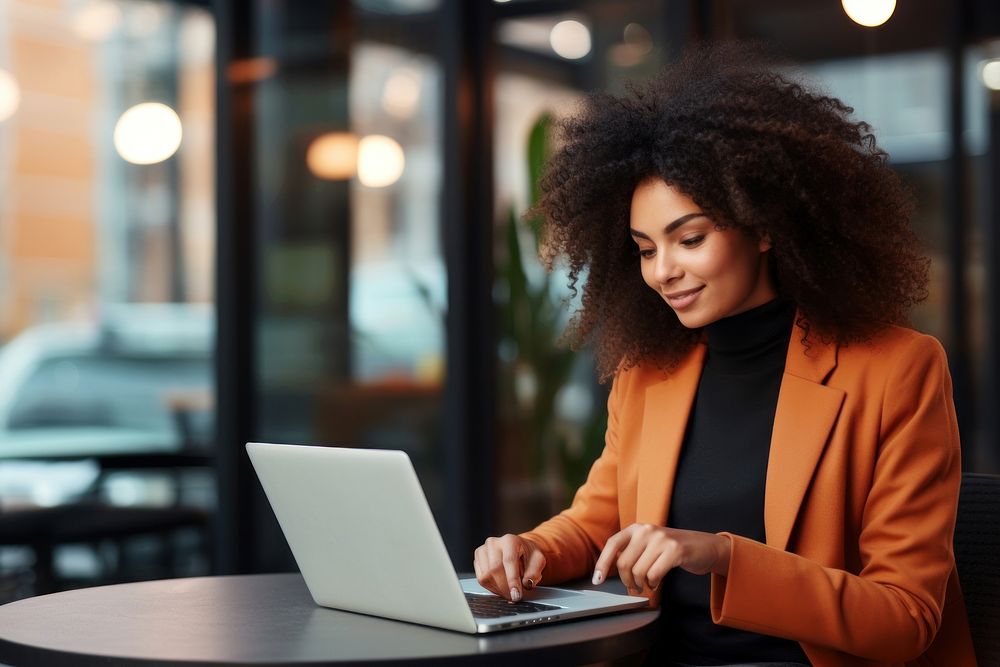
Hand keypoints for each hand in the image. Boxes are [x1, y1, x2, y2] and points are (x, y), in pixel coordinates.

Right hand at [473, 534, 545, 601]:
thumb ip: (534, 572)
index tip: (516, 595)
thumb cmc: (527, 554)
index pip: (509, 561)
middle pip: (495, 569)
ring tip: (509, 590)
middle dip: (505, 588)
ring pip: (486, 576)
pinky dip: (491, 587)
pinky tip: (500, 586)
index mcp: (510, 540)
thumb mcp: (538, 561)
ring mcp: (483, 550)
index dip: (512, 580)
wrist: (518, 549)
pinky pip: (480, 578)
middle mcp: (494, 543)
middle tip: (514, 597)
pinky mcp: (477, 558)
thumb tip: (526, 584)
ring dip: (498, 589)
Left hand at [592, 524, 731, 593]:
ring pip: (638, 571)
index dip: (602, 563)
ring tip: (648, 584)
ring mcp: (661, 539)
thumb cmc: (672, 550)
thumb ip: (631, 552)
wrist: (705, 547)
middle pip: (624, 563)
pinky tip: (657, 582)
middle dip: (627, 581)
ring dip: (641, 584)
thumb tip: (608, 569)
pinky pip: (654, 575)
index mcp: (637, 528)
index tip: (597, 580)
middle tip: (635, 587)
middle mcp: (647, 530)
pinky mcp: (675, 550)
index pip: (612, 544)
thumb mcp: (649, 544)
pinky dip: (653, 583)